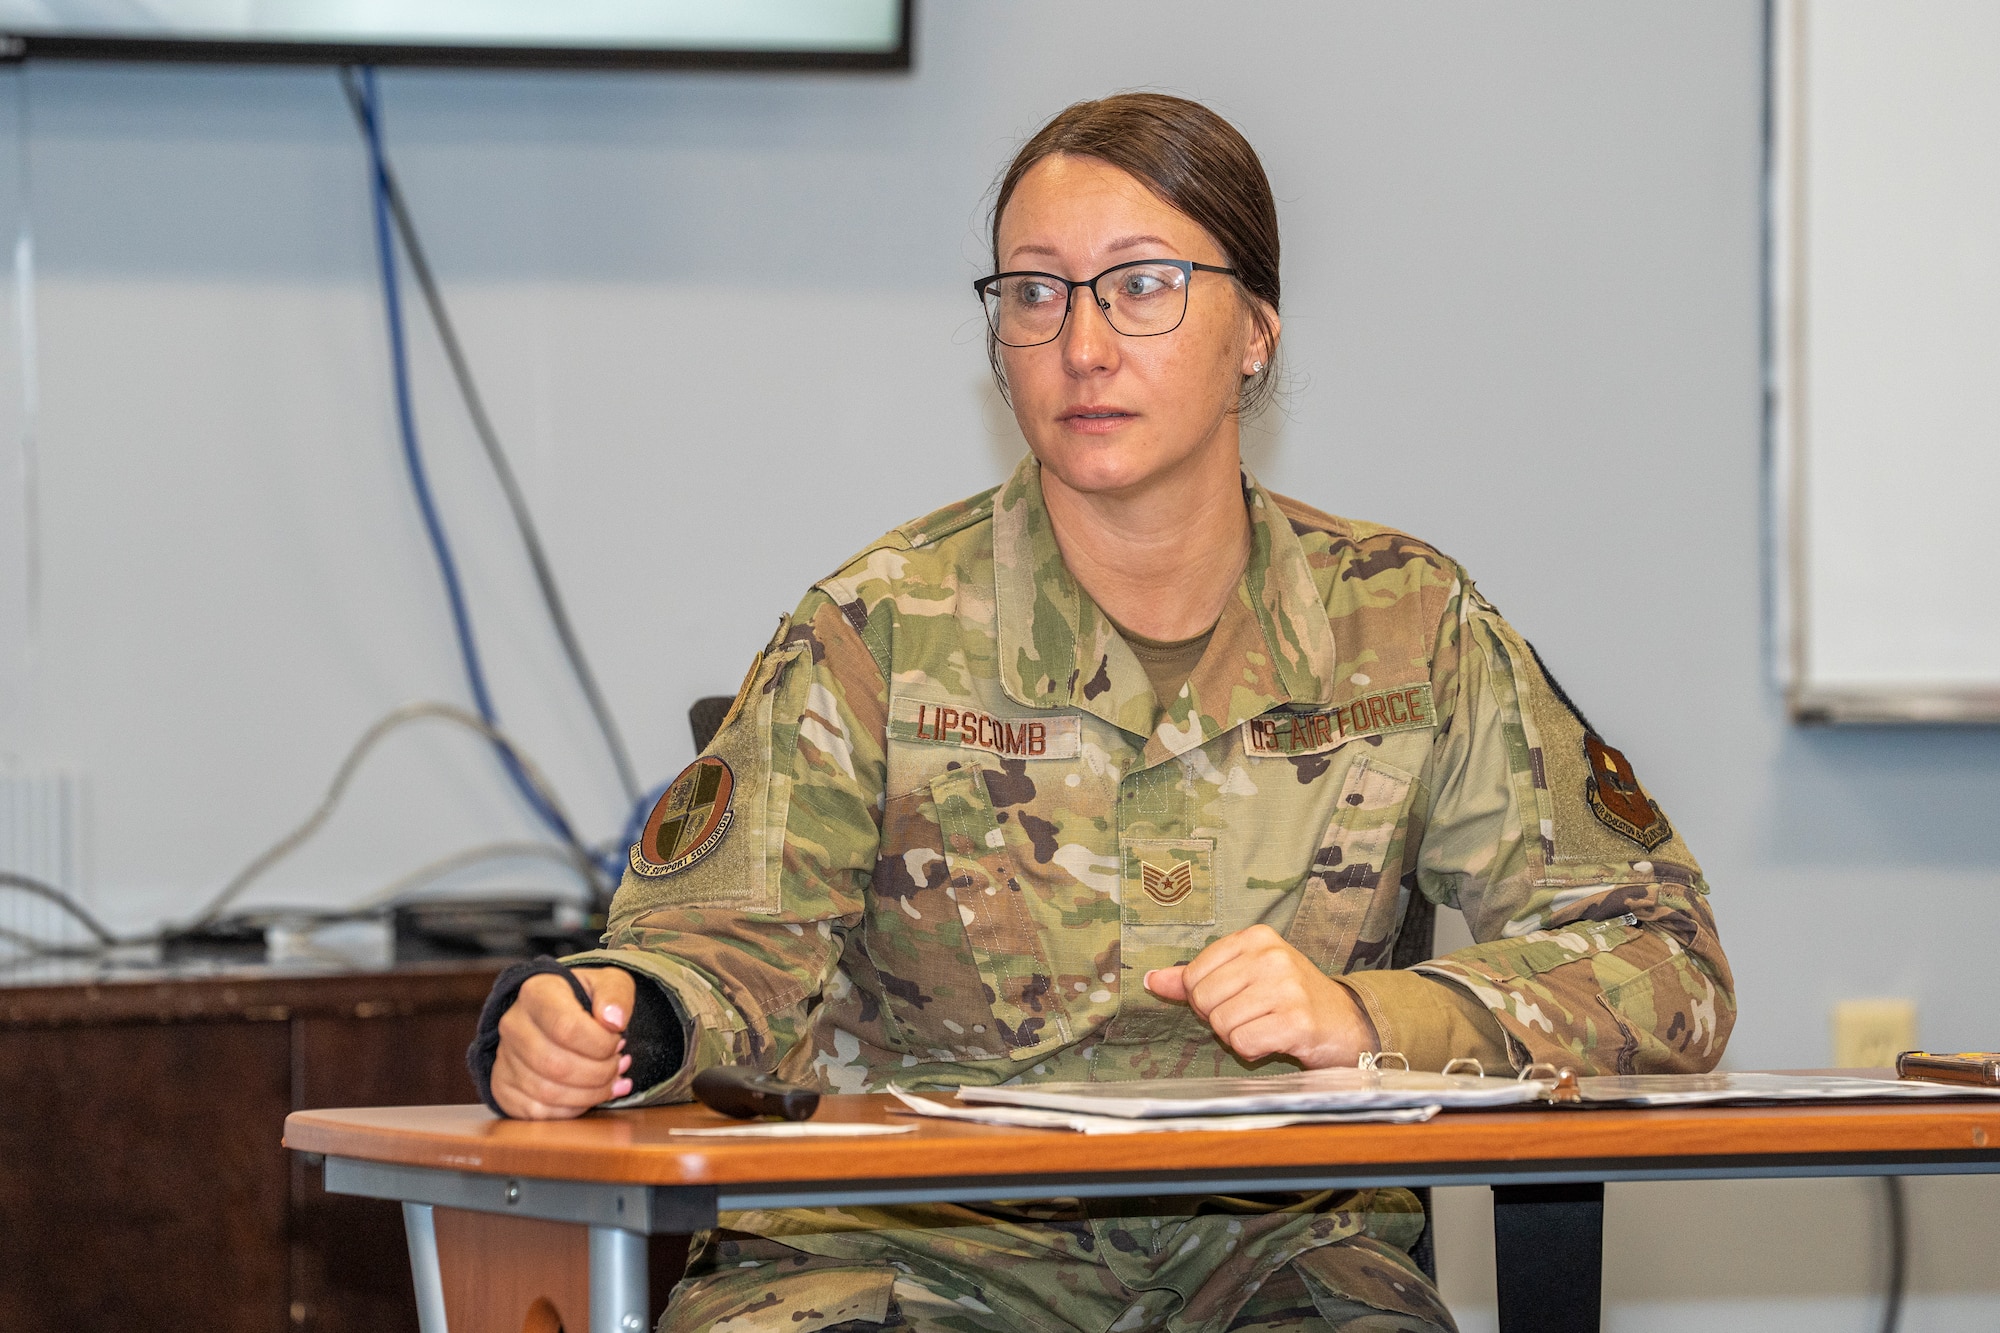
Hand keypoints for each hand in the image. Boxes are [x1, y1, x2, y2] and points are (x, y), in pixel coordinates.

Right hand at [491, 966, 636, 1119]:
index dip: (601, 1044)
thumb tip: (615, 1020)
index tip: (618, 1042)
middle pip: (557, 1066)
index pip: (567, 1028)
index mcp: (536, 993)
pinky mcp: (503, 1087)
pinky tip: (590, 1095)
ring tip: (610, 1080)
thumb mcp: (609, 983)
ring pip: (548, 1093)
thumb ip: (616, 995)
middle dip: (600, 1073)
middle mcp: (512, 1025)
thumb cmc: (586, 1000)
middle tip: (619, 1065)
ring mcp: (504, 1058)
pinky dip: (572, 1109)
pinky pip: (537, 1112)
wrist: (556, 1014)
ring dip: (590, 1094)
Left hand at [1143, 925, 1377, 1068]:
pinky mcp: (1296, 1020)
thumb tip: (1151, 980)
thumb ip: (1195, 977)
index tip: (1237, 998)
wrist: (1347, 1023)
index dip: (1205, 998)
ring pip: (1222, 1024)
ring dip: (1238, 1036)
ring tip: (1266, 1027)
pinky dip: (1253, 1050)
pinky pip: (1243, 1043)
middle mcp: (1271, 956)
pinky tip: (1276, 1040)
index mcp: (1256, 937)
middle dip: (1220, 1018)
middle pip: (1203, 1000)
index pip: (1193, 974)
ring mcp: (1286, 987)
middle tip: (1253, 1016)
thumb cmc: (1289, 998)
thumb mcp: (1245, 975)